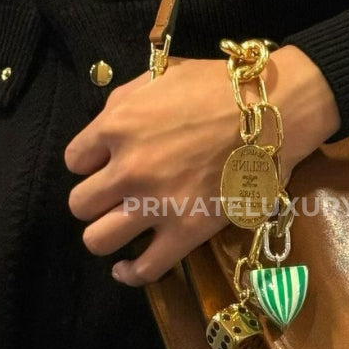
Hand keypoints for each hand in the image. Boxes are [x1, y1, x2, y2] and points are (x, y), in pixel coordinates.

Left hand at [63, 44, 340, 285]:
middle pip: (80, 204)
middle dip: (95, 200)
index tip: (107, 164)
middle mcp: (128, 169)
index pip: (73, 160)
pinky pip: (144, 268)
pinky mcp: (187, 232)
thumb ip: (124, 102)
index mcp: (117, 126)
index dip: (90, 164)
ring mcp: (156, 204)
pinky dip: (130, 272)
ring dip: (105, 235)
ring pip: (97, 240)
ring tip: (120, 228)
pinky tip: (127, 267)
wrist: (275, 110)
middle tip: (116, 196)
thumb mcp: (161, 76)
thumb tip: (106, 127)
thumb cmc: (221, 87)